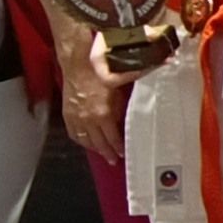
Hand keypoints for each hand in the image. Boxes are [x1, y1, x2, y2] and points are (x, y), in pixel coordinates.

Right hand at [65, 32, 136, 162]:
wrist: (77, 62)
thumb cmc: (100, 69)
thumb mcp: (122, 83)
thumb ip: (134, 94)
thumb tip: (155, 89)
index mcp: (103, 114)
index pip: (113, 138)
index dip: (119, 147)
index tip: (123, 153)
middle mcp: (89, 119)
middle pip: (99, 143)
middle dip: (107, 153)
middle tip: (114, 160)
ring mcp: (76, 118)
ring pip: (85, 140)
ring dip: (94, 148)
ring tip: (102, 154)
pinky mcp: (67, 114)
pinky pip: (74, 133)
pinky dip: (80, 140)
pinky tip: (86, 142)